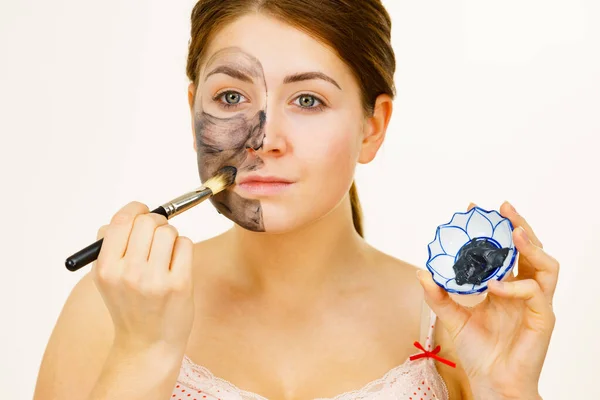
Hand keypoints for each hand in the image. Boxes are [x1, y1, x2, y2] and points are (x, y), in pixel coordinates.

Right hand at [92, 201, 194, 356]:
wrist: (147, 343)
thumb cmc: (128, 304)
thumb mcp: (106, 278)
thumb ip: (109, 245)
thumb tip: (131, 213)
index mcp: (105, 269)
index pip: (121, 221)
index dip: (135, 209)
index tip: (142, 211)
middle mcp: (128, 274)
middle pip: (148, 222)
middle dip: (156, 222)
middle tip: (157, 234)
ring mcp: (155, 280)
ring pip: (169, 231)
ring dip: (171, 236)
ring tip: (166, 254)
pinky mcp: (179, 285)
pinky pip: (185, 244)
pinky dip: (182, 248)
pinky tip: (175, 264)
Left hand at [417, 201, 557, 399]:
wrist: (491, 382)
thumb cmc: (478, 352)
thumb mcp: (452, 318)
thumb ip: (438, 296)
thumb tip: (421, 273)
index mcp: (505, 286)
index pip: (505, 250)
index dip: (494, 228)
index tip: (474, 208)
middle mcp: (523, 290)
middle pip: (531, 249)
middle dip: (518, 225)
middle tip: (503, 208)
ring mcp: (535, 303)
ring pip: (546, 265)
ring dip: (531, 246)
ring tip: (514, 233)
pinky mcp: (543, 318)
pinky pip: (535, 293)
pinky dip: (516, 285)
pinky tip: (496, 285)